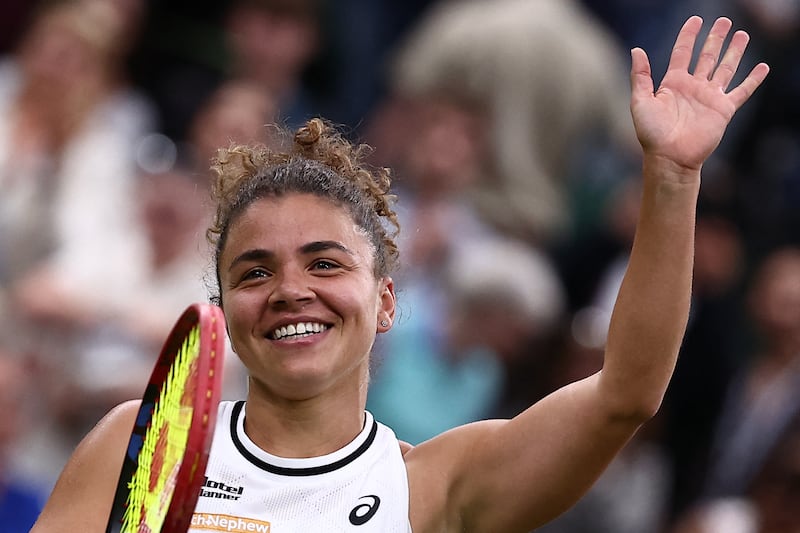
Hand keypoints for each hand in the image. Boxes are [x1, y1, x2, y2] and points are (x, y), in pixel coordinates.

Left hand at [630, 16, 768, 172]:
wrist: (670, 157)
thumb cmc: (652, 133)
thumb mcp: (640, 101)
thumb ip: (640, 76)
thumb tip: (636, 50)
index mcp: (673, 83)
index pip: (682, 52)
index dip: (689, 35)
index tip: (696, 20)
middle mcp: (693, 87)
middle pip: (707, 56)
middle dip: (715, 38)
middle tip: (724, 21)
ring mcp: (710, 97)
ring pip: (725, 68)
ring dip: (734, 51)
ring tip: (742, 34)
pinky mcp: (724, 109)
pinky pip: (742, 91)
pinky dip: (753, 79)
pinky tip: (762, 67)